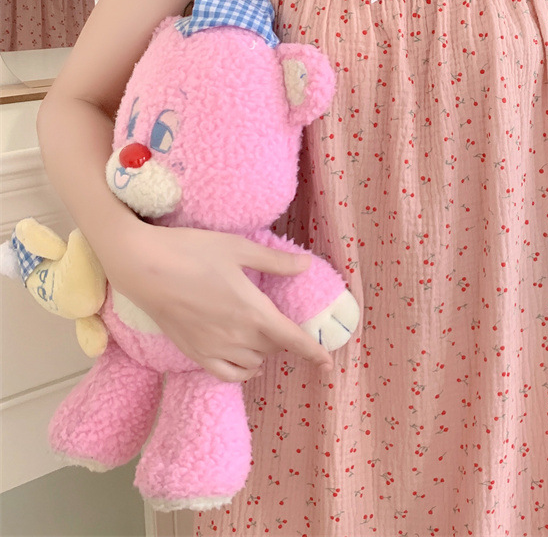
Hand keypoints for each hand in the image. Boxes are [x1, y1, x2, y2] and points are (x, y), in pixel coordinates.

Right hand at [96, 219, 334, 382]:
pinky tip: (244, 359)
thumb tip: (306, 265)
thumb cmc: (193, 251)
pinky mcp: (193, 353)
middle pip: (273, 349)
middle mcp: (236, 336)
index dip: (313, 353)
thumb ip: (275, 261)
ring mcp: (213, 348)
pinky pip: (226, 374)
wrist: (143, 265)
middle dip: (283, 340)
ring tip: (262, 335)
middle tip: (281, 322)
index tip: (328, 364)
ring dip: (264, 353)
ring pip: (253, 363)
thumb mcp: (239, 248)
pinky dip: (241, 371)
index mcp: (252, 311)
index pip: (292, 339)